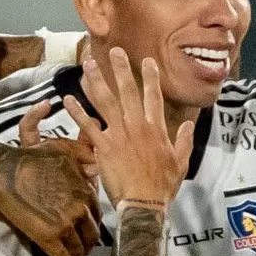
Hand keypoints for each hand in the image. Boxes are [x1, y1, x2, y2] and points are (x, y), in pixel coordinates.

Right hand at [0, 101, 103, 255]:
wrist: (3, 170)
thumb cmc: (29, 156)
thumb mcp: (62, 149)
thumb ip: (84, 156)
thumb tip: (97, 167)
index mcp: (85, 188)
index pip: (98, 213)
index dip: (93, 224)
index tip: (88, 232)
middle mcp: (81, 206)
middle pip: (92, 234)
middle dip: (88, 244)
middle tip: (83, 251)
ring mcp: (66, 223)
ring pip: (80, 249)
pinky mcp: (50, 237)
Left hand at [69, 46, 194, 210]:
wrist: (144, 204)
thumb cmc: (162, 187)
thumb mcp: (181, 163)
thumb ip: (184, 141)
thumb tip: (189, 125)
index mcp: (156, 129)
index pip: (154, 97)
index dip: (151, 78)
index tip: (147, 61)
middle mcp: (137, 126)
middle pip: (128, 92)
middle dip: (121, 69)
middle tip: (115, 51)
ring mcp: (119, 135)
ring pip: (106, 102)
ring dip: (96, 81)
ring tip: (87, 64)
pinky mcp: (103, 147)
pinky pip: (87, 126)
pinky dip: (77, 112)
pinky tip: (67, 99)